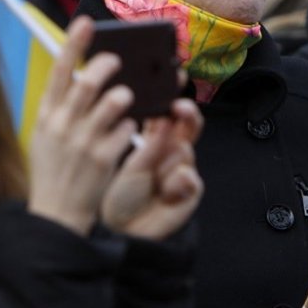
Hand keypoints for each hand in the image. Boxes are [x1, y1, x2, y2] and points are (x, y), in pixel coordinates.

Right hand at [28, 16, 137, 234]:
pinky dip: (131, 126)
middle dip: (107, 65)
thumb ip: (63, 109)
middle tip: (118, 62)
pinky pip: (127, 130)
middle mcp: (62, 126)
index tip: (87, 22)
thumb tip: (87, 78)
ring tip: (126, 97)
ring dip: (125, 95)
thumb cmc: (55, 169)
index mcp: (47, 115)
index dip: (74, 43)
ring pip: (114, 102)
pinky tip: (128, 130)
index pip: (59, 71)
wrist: (56, 214)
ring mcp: (83, 143)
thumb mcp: (46, 135)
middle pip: (88, 81)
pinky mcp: (104, 160)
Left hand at [100, 98, 203, 238]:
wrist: (121, 232)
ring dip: (171, 160)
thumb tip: (158, 115)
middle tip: (180, 108)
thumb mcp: (129, 163)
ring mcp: (181, 168)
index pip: (166, 110)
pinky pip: (191, 178)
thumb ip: (148, 142)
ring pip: (186, 151)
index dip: (171, 94)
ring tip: (156, 174)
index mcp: (152, 138)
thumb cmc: (116, 195)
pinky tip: (166, 191)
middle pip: (187, 125)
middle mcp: (170, 150)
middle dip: (187, 115)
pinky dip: (177, 183)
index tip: (174, 76)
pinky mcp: (189, 190)